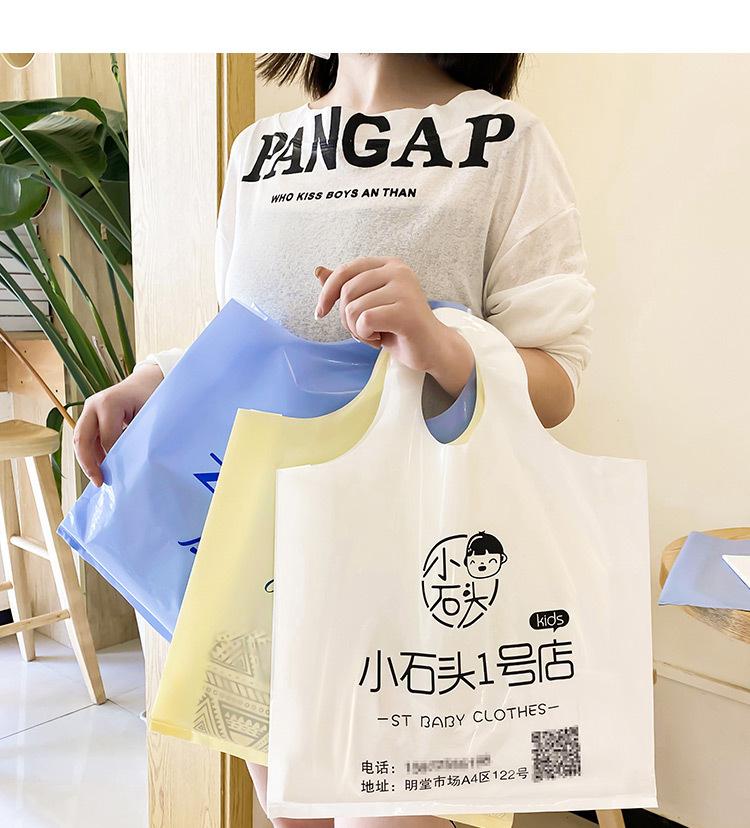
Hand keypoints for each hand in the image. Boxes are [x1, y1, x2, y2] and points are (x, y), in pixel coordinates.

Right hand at [73, 364, 163, 486]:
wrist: (146, 381)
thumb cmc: (151, 396)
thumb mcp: (149, 414)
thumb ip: (138, 434)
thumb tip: (131, 462)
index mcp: (109, 403)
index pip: (106, 438)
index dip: (113, 457)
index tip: (122, 474)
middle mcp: (93, 405)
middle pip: (81, 439)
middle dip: (88, 463)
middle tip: (99, 482)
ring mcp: (89, 409)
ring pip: (80, 440)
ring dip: (88, 460)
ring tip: (100, 478)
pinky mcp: (90, 416)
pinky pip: (85, 437)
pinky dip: (91, 452)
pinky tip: (102, 466)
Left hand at [314, 256, 473, 397]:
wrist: (432, 348)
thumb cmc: (399, 327)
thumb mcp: (369, 304)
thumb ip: (346, 287)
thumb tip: (317, 270)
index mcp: (389, 265)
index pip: (345, 270)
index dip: (327, 292)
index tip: (321, 312)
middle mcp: (398, 271)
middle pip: (347, 291)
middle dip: (345, 318)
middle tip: (362, 330)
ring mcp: (404, 289)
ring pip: (353, 308)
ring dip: (357, 330)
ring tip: (374, 334)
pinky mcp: (406, 311)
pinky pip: (365, 321)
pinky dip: (365, 336)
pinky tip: (380, 339)